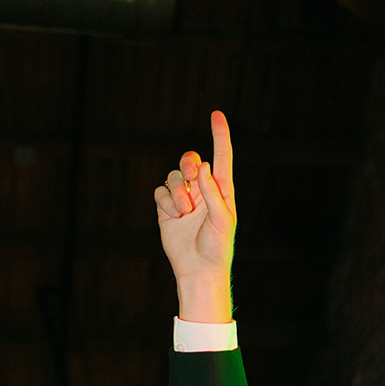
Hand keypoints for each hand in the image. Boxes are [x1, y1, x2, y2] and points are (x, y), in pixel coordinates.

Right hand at [154, 109, 235, 321]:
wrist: (199, 270)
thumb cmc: (218, 248)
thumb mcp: (223, 221)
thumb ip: (213, 193)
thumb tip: (202, 168)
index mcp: (221, 190)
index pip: (221, 158)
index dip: (219, 136)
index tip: (217, 114)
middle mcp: (202, 191)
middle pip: (190, 159)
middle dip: (188, 163)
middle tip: (191, 176)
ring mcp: (184, 198)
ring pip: (173, 175)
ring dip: (177, 190)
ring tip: (184, 211)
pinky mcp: (167, 208)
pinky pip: (160, 191)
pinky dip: (166, 201)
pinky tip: (174, 216)